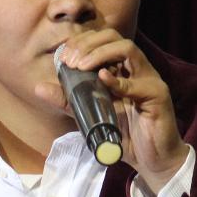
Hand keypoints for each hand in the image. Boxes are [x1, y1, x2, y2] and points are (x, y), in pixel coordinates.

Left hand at [33, 29, 189, 193]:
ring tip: (81, 66)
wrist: (149, 160)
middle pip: (114, 37)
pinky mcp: (157, 95)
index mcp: (121, 68)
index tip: (64, 57)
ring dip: (100, 54)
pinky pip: (139, 83)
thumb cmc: (124, 135)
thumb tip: (39, 88)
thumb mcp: (89, 115)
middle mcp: (136, 68)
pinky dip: (118, 80)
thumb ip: (68, 101)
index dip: (81, 42)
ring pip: (128, 49)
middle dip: (88, 44)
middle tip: (70, 61)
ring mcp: (148, 79)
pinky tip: (103, 80)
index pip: (102, 39)